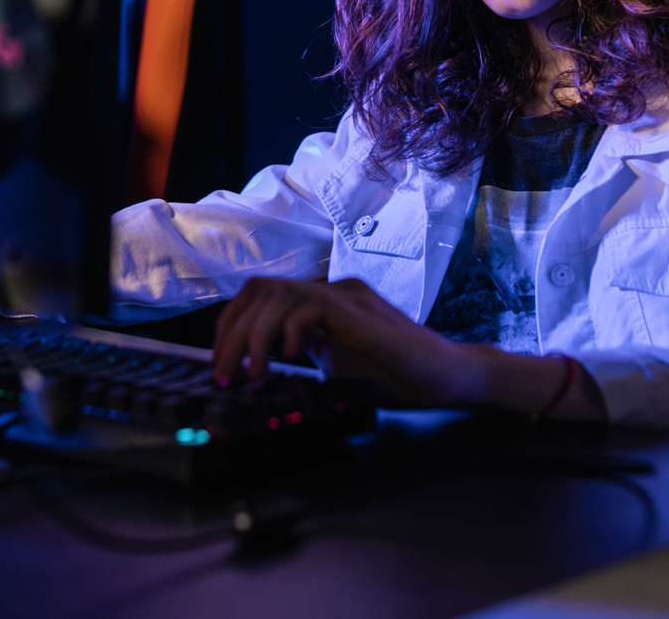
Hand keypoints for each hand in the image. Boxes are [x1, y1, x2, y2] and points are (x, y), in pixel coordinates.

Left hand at [212, 277, 481, 405]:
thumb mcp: (337, 365)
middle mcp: (332, 290)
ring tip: (251, 376)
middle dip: (232, 334)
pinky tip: (289, 360)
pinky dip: (288, 332)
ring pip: (278, 295)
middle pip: (260, 290)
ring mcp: (347, 297)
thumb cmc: (399, 376)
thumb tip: (260, 365)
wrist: (447, 378)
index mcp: (323, 302)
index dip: (231, 326)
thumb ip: (307, 353)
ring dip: (253, 337)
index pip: (260, 295)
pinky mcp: (360, 313)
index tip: (220, 365)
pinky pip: (310, 306)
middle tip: (224, 376)